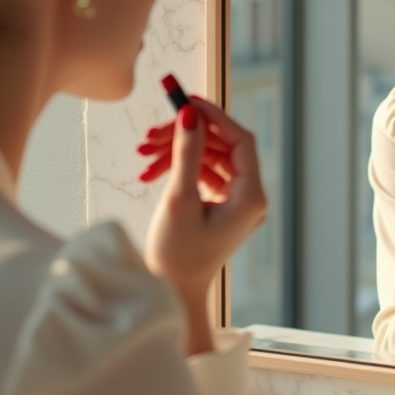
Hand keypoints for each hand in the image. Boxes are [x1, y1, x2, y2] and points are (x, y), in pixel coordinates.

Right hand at [142, 97, 266, 311]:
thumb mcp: (179, 199)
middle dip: (186, 135)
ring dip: (177, 150)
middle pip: (222, 147)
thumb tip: (190, 113)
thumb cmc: (176, 256)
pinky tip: (150, 171)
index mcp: (251, 198)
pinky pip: (203, 173)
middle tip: (150, 133)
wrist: (170, 293)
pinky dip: (179, 167)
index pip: (241, 141)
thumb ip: (186, 153)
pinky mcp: (221, 206)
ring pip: (209, 158)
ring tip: (143, 153)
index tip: (187, 101)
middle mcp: (250, 198)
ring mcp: (236, 202)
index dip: (215, 117)